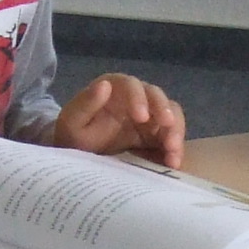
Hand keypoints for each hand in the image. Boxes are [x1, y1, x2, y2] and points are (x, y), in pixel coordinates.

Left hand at [52, 73, 186, 166]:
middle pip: (158, 97)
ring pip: (171, 116)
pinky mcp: (158, 135)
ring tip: (173, 155)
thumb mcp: (72, 122)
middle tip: (168, 131)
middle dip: (165, 113)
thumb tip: (104, 85)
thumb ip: (85, 104)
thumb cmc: (73, 135)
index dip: (139, 99)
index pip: (132, 85)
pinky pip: (172, 137)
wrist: (79, 156)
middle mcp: (137, 97)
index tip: (142, 117)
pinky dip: (175, 149)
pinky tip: (173, 163)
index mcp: (116, 88)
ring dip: (176, 133)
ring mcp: (150, 116)